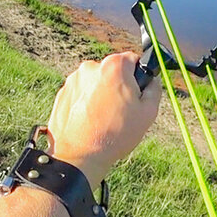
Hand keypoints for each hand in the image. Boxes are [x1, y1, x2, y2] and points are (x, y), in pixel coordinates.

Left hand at [45, 52, 160, 189]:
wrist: (80, 156)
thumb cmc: (115, 135)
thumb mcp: (148, 113)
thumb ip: (154, 89)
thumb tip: (152, 81)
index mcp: (113, 66)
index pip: (132, 60)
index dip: (138, 77)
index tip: (136, 93)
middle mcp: (90, 67)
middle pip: (112, 71)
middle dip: (119, 86)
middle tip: (122, 111)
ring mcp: (73, 80)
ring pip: (96, 83)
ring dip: (102, 95)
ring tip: (105, 119)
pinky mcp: (62, 94)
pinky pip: (81, 94)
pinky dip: (87, 104)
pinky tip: (91, 122)